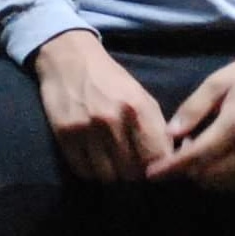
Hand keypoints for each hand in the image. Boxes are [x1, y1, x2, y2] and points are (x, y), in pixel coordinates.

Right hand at [32, 31, 171, 182]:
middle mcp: (112, 120)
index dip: (159, 168)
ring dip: (113, 174)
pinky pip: (83, 170)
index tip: (156, 168)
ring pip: (108, 176)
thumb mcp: (141, 96)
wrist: (69, 59)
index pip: (156, 157)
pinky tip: (94, 159)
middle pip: (132, 171)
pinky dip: (91, 170)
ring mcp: (86, 129)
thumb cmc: (110, 79)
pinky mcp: (64, 135)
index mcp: (137, 107)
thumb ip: (156, 128)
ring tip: (113, 162)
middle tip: (133, 165)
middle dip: (135, 172)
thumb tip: (170, 160)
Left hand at [146, 54, 234, 192]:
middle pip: (208, 175)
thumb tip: (170, 134)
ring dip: (204, 176)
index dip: (171, 168)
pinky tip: (218, 161)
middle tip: (181, 150)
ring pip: (224, 184)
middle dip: (187, 170)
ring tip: (200, 153)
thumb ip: (193, 109)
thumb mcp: (218, 82)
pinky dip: (223, 178)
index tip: (152, 173)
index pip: (196, 156)